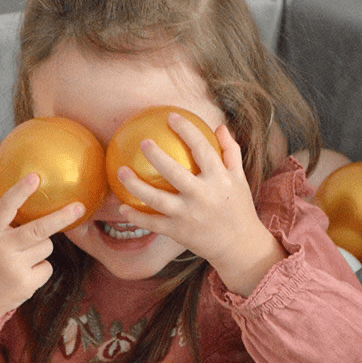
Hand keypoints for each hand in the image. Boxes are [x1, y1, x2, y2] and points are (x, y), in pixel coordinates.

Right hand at [0, 173, 84, 345]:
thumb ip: (5, 226)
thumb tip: (35, 203)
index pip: (5, 208)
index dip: (20, 191)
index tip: (35, 177)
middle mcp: (1, 248)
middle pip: (39, 229)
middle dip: (62, 217)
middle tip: (79, 206)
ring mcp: (14, 267)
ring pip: (47, 247)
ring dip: (41, 249)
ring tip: (20, 260)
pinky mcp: (26, 283)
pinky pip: (47, 267)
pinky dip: (40, 269)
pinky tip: (23, 275)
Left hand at [118, 113, 285, 294]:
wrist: (239, 246)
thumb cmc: (238, 208)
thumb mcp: (240, 178)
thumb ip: (231, 151)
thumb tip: (220, 126)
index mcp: (219, 179)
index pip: (202, 149)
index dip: (187, 130)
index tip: (172, 116)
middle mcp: (203, 196)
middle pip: (174, 173)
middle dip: (157, 156)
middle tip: (143, 142)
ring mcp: (189, 215)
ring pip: (157, 199)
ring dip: (136, 186)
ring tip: (121, 171)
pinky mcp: (179, 232)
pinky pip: (153, 223)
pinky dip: (136, 216)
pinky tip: (122, 207)